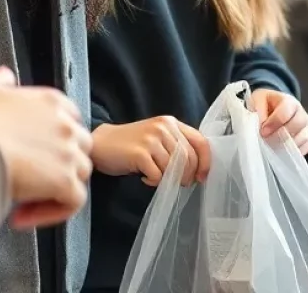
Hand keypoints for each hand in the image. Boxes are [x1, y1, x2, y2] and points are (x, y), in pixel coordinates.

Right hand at [0, 67, 92, 229]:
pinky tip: (19, 216)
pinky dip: (52, 212)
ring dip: (56, 188)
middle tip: (29, 178)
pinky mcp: (64, 182)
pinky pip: (74, 202)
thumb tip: (5, 78)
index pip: (70, 117)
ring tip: (22, 199)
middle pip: (79, 145)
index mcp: (48, 100)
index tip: (29, 152)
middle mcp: (64, 123)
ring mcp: (67, 152)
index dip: (54, 137)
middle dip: (59, 162)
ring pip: (79, 173)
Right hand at [92, 116, 211, 186]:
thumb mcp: (157, 138)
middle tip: (177, 183)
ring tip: (155, 177)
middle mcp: (163, 127)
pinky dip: (153, 182)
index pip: (200, 141)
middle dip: (187, 176)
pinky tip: (144, 177)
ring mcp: (151, 139)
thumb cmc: (132, 145)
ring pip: (174, 168)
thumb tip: (197, 170)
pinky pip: (158, 176)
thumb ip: (176, 146)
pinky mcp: (140, 153)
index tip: (201, 177)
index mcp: (171, 123)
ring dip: (168, 180)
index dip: (205, 162)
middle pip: (189, 158)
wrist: (102, 144)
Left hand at [249, 89, 307, 153]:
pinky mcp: (305, 139)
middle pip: (297, 124)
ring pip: (303, 137)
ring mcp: (304, 127)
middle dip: (280, 134)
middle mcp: (300, 113)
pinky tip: (281, 151)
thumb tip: (262, 123)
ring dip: (286, 144)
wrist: (269, 107)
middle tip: (267, 139)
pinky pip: (305, 147)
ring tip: (273, 146)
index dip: (274, 122)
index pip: (286, 111)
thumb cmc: (264, 103)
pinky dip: (294, 152)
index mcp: (289, 101)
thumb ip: (259, 109)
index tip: (263, 131)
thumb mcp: (258, 99)